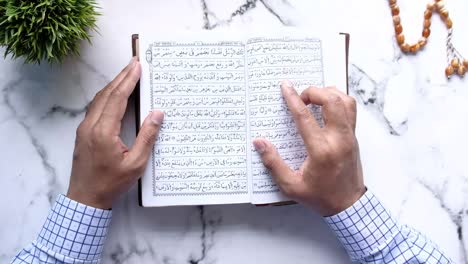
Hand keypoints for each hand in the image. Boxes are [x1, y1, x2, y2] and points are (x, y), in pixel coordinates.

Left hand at [67, 57, 163, 208]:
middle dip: (121, 77)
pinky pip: (95, 107)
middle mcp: (90, 126)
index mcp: (103, 132)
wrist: (85, 198)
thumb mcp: (136, 163)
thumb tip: (157, 113)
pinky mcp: (83, 133)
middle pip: (106, 94)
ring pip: (99, 99)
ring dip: (113, 85)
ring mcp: (84, 128)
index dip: (128, 81)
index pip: (117, 99)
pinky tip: (114, 94)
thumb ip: (147, 137)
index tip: (137, 66)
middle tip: (134, 63)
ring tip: (127, 74)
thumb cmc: (111, 183)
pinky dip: (107, 96)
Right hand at [253, 81, 364, 215]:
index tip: (285, 86)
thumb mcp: (291, 185)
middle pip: (331, 101)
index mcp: (321, 150)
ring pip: (345, 101)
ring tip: (313, 98)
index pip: (305, 117)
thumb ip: (273, 162)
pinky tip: (326, 107)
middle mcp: (339, 139)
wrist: (348, 206)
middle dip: (313, 91)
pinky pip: (350, 110)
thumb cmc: (320, 197)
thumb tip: (259, 142)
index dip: (293, 99)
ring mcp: (350, 137)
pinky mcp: (354, 137)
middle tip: (300, 96)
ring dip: (329, 93)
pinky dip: (338, 101)